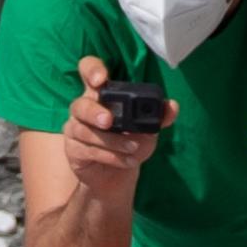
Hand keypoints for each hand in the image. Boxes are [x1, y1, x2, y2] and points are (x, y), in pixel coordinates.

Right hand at [62, 55, 176, 201]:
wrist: (117, 176)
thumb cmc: (130, 145)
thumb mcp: (148, 130)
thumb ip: (159, 116)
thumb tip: (173, 106)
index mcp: (100, 93)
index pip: (87, 69)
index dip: (91, 70)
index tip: (101, 79)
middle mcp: (83, 108)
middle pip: (80, 104)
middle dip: (94, 112)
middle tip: (109, 120)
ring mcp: (75, 129)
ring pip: (86, 131)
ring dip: (112, 141)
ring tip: (133, 148)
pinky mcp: (74, 150)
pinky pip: (88, 151)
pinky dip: (110, 156)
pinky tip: (127, 160)